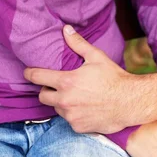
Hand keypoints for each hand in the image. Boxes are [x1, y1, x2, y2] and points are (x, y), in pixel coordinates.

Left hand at [24, 25, 150, 132]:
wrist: (129, 102)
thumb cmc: (113, 77)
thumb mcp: (95, 56)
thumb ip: (77, 43)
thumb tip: (65, 29)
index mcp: (66, 81)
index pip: (38, 77)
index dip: (30, 73)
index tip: (27, 72)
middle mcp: (65, 101)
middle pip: (42, 96)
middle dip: (46, 89)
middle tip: (55, 84)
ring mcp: (71, 116)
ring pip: (56, 109)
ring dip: (60, 102)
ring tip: (74, 95)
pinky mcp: (78, 127)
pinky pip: (69, 119)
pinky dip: (73, 113)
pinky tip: (84, 106)